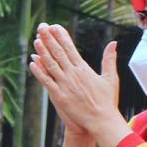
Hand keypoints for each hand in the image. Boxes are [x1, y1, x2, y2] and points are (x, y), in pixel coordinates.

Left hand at [28, 23, 125, 146]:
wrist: (101, 120)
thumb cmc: (107, 101)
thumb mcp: (110, 78)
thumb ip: (109, 59)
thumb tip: (113, 43)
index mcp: (84, 69)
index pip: (70, 48)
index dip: (61, 36)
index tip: (55, 26)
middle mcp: (73, 74)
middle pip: (58, 53)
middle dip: (49, 39)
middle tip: (41, 27)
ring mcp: (65, 84)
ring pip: (50, 65)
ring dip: (42, 52)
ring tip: (36, 40)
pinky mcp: (59, 96)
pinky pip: (46, 81)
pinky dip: (39, 71)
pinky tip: (32, 62)